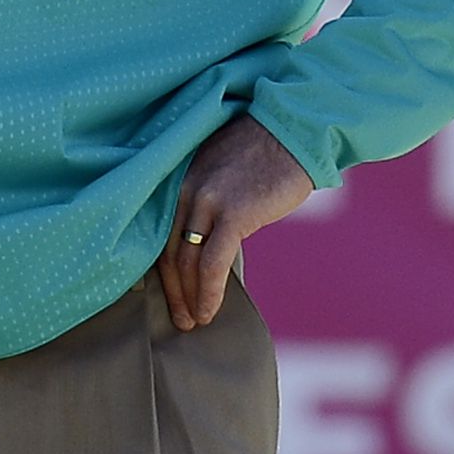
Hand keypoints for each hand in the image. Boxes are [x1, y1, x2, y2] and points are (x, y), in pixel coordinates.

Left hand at [156, 113, 315, 332]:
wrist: (296, 131)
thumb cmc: (265, 153)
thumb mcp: (221, 173)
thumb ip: (205, 203)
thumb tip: (201, 243)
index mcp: (177, 180)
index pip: (158, 234)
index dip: (160, 271)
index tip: (167, 295)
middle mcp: (183, 191)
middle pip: (166, 253)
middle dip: (172, 292)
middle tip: (178, 319)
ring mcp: (206, 202)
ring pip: (185, 263)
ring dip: (189, 298)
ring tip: (193, 322)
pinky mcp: (232, 214)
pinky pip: (212, 264)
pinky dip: (208, 293)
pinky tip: (209, 312)